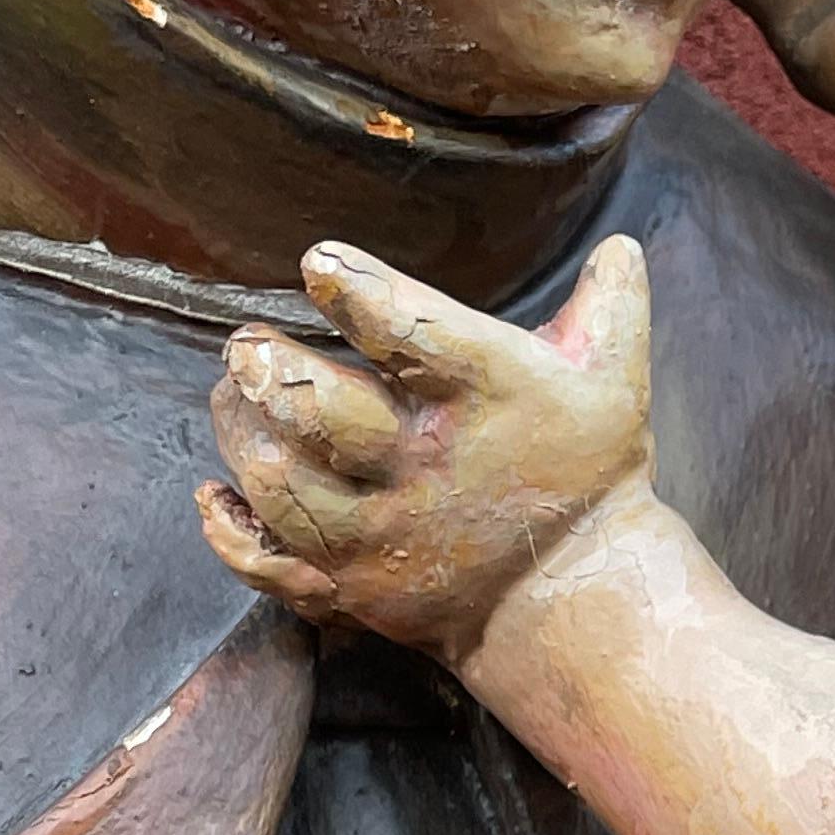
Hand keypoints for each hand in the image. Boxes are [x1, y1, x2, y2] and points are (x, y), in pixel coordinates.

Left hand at [201, 231, 657, 668]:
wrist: (576, 590)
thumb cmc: (587, 471)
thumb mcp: (614, 380)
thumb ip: (611, 306)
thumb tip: (618, 244)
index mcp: (486, 396)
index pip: (410, 331)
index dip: (355, 292)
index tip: (318, 266)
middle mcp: (425, 465)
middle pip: (321, 413)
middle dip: (267, 370)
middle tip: (248, 348)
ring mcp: (383, 532)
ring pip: (282, 483)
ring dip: (241, 434)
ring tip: (233, 398)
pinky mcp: (355, 585)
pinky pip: (271, 565)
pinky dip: (230, 533)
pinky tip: (216, 493)